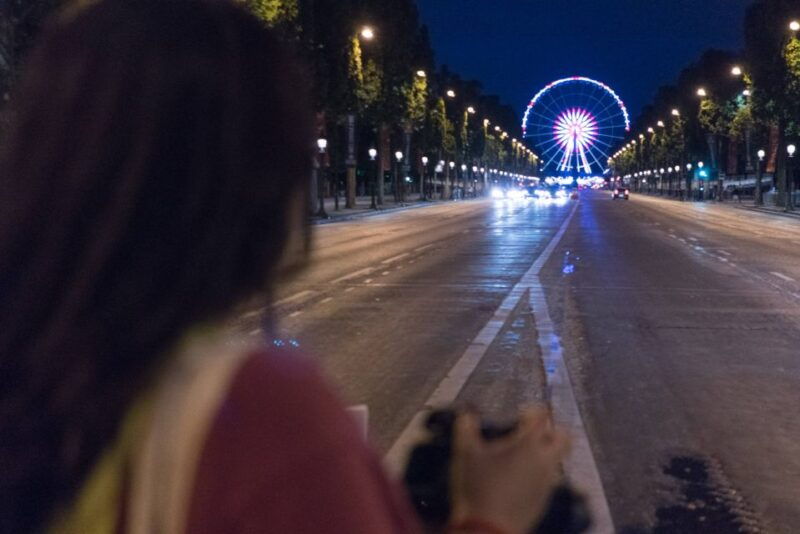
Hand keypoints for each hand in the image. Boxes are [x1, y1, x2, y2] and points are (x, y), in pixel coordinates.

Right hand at [449, 407, 568, 533]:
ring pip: (557, 460)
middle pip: (564, 438)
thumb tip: (467, 414)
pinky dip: (538, 473)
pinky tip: (518, 478)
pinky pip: (548, 479)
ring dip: (545, 453)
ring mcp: (546, 482)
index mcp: (527, 444)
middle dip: (553, 430)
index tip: (522, 414)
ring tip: (522, 456)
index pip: (541, 417)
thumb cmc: (477, 487)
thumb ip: (466, 427)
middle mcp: (543, 460)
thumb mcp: (465, 453)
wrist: (488, 529)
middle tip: (535, 432)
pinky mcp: (544, 500)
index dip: (533, 411)